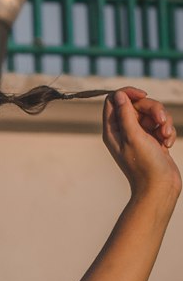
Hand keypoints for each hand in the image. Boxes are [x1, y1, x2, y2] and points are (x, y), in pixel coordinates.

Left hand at [103, 87, 179, 203]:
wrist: (160, 188)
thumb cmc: (144, 165)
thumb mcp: (133, 137)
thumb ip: (125, 114)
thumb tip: (118, 95)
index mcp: (113, 130)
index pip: (114, 100)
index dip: (128, 93)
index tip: (144, 95)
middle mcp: (124, 131)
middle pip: (138, 104)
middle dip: (153, 109)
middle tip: (161, 121)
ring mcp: (140, 135)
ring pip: (153, 113)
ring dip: (163, 122)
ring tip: (165, 136)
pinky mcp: (154, 140)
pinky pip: (162, 125)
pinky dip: (167, 132)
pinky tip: (168, 144)